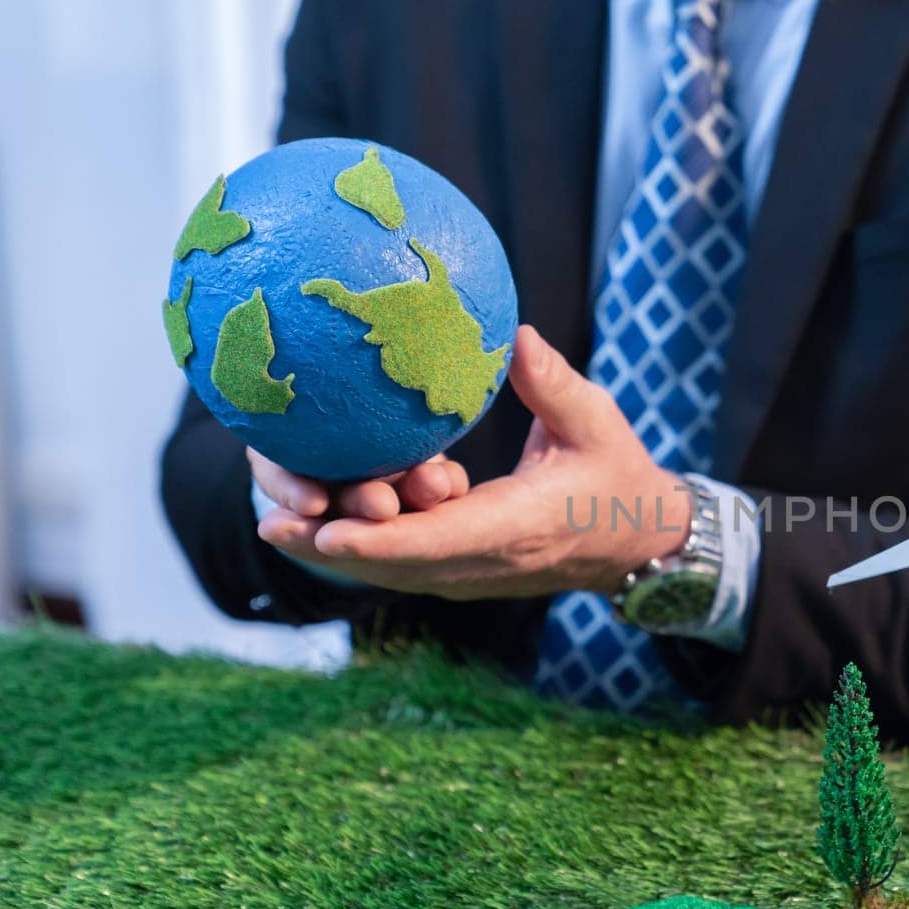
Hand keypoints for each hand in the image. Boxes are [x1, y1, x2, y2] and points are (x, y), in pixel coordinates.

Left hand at [256, 325, 690, 600]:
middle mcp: (486, 560)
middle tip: (273, 518)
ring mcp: (472, 572)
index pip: (436, 543)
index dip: (377, 541)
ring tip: (276, 519)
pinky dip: (362, 545)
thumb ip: (553, 385)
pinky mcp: (463, 570)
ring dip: (336, 546)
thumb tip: (516, 336)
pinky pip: (403, 563)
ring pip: (390, 568)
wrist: (635, 540)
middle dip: (330, 545)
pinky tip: (316, 520)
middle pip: (394, 564)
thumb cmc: (617, 475)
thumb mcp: (596, 422)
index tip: (325, 530)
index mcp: (517, 528)